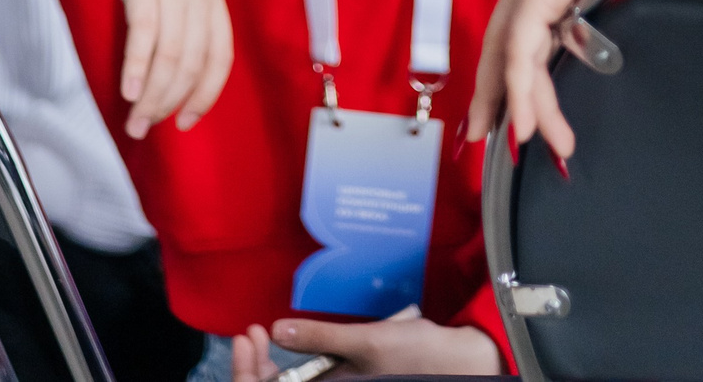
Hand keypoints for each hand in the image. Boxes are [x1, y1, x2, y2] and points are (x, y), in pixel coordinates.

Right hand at [16, 0, 233, 139]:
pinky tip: (127, 89)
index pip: (220, 57)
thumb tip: (169, 63)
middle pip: (193, 62)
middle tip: (144, 128)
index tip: (184, 122)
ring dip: (151, 94)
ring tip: (133, 120)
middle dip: (169, 103)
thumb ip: (178, 10)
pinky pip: (145, 30)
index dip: (204, 95)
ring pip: (170, 53)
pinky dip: (138, 65)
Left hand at [229, 311, 497, 379]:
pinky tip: (292, 346)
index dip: (250, 373)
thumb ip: (321, 336)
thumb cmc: (416, 354)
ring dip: (272, 368)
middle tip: (249, 336)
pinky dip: (294, 367)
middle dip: (257, 368)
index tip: (247, 337)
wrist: (455, 362)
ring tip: (261, 339)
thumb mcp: (366, 340)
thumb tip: (277, 330)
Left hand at [465, 0, 640, 162]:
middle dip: (492, 94)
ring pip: (510, 56)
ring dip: (516, 106)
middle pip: (501, 45)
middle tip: (485, 137)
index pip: (524, 24)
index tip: (516, 101)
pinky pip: (522, 50)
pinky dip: (521, 91)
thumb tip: (658, 8)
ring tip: (525, 146)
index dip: (516, 65)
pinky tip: (526, 124)